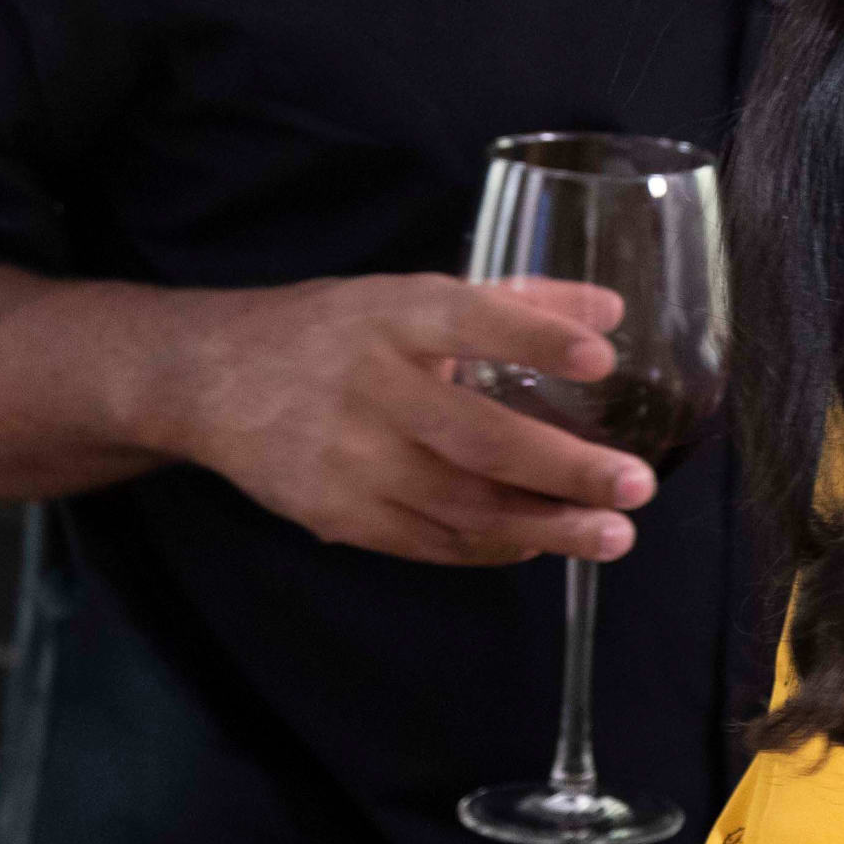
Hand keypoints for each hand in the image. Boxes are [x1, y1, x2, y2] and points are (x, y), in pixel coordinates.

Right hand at [155, 274, 657, 567]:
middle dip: (564, 468)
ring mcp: (351, 458)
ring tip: (611, 536)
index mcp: (393, 316)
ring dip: (543, 526)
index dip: (536, 337)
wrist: (209, 380)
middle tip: (635, 486)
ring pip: (460, 505)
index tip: (601, 358)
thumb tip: (610, 308)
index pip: (471, 318)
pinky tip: (539, 544)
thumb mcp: (409, 295)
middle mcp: (372, 385)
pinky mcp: (336, 513)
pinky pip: (429, 541)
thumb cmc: (332, 331)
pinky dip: (491, 548)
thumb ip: (513, 301)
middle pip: (477, 435)